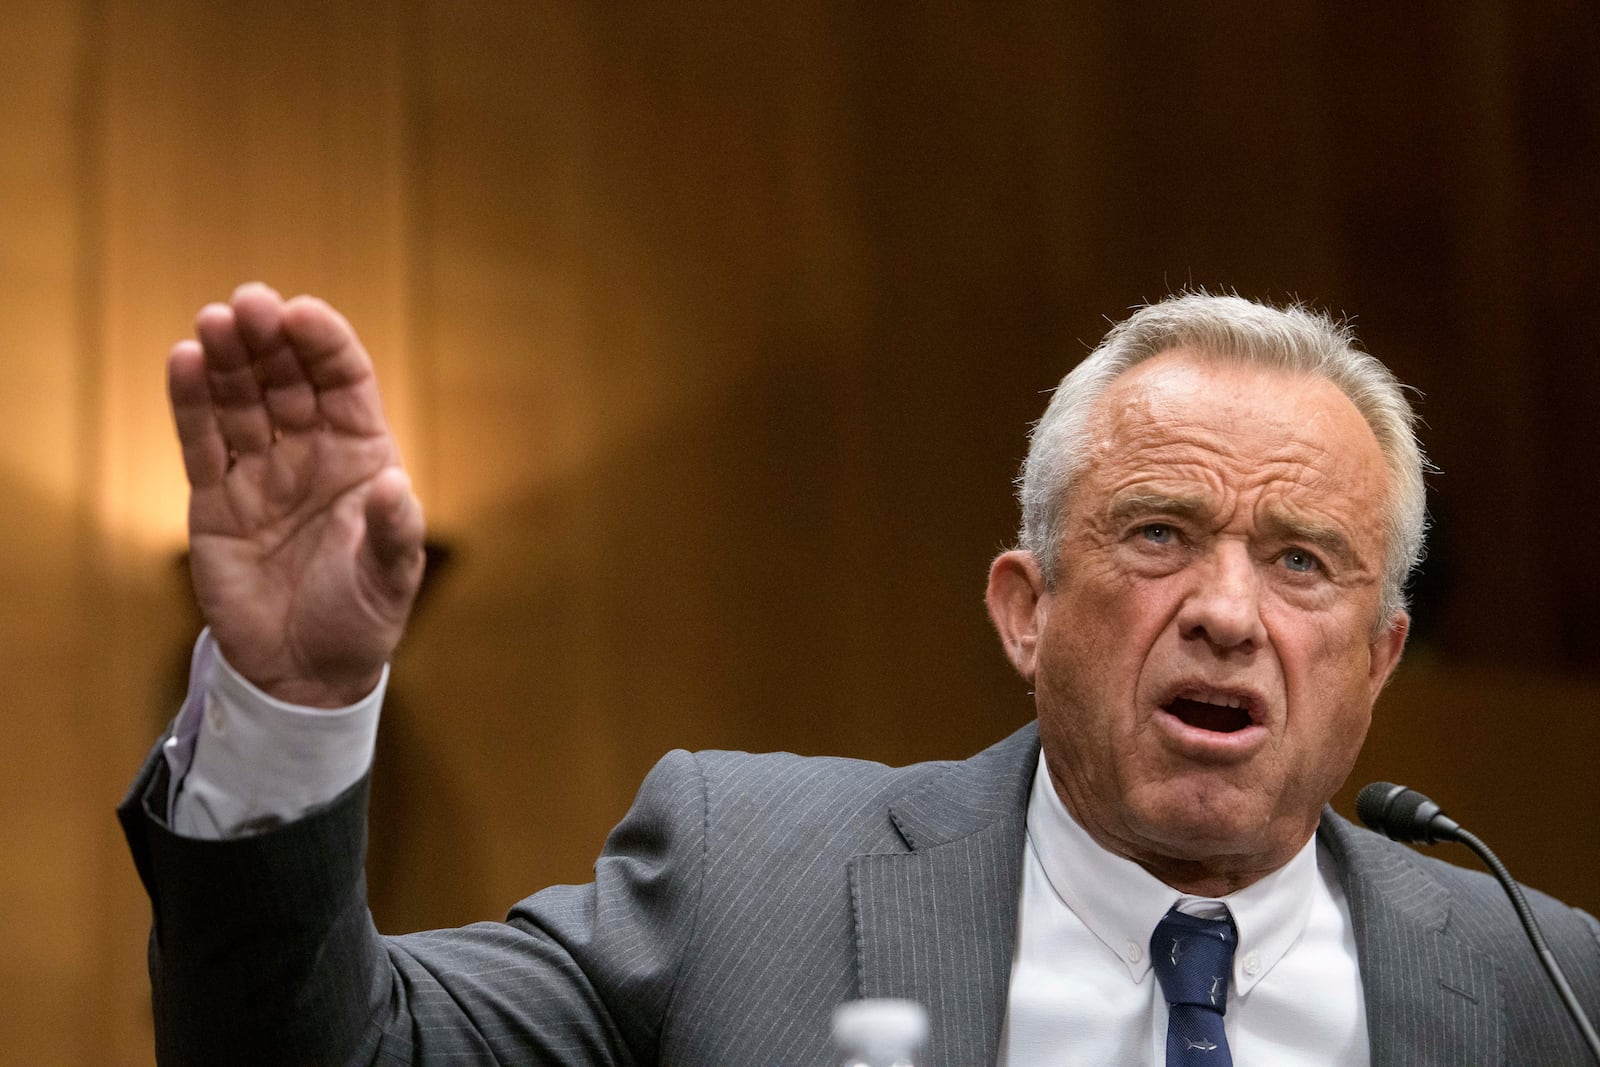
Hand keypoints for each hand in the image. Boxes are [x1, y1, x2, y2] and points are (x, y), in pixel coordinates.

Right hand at [169, 283, 424, 706]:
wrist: (305, 674)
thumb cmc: (360, 619)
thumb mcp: (390, 579)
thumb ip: (393, 532)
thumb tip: (394, 484)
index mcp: (362, 457)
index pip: (345, 384)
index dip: (325, 346)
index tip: (302, 314)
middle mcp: (310, 454)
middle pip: (287, 380)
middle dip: (269, 340)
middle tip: (248, 303)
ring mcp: (260, 473)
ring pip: (240, 402)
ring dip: (227, 359)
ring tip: (213, 321)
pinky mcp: (215, 501)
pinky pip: (202, 442)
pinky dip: (191, 402)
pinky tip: (184, 360)